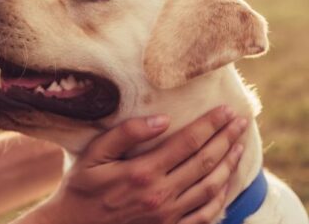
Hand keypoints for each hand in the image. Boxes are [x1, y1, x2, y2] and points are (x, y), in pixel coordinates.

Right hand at [17, 106, 246, 223]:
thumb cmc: (81, 187)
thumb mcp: (93, 155)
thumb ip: (125, 134)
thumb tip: (161, 119)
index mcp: (142, 172)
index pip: (187, 142)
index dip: (210, 125)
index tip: (226, 110)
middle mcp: (160, 195)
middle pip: (204, 162)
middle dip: (226, 139)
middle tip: (240, 121)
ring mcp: (167, 216)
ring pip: (210, 187)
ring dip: (229, 164)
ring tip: (239, 145)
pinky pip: (205, 214)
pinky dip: (221, 197)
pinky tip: (226, 182)